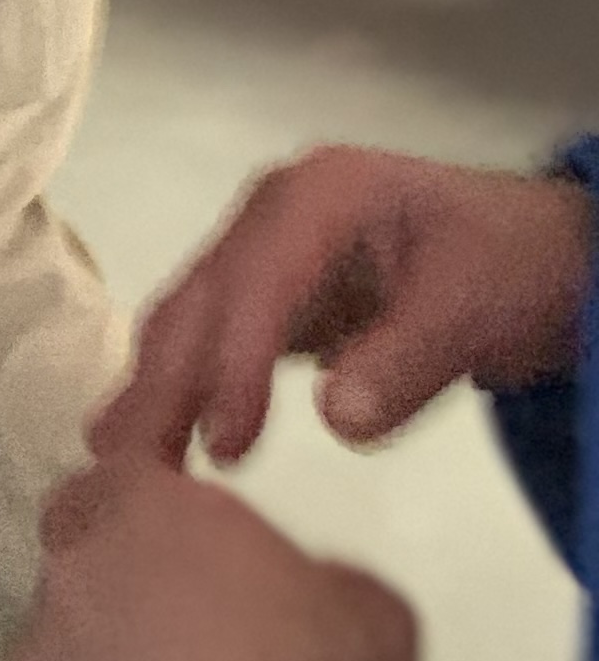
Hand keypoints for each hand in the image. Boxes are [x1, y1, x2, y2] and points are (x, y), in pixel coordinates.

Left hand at [0, 458, 419, 660]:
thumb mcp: (361, 606)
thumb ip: (299, 581)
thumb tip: (280, 609)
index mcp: (141, 515)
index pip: (122, 469)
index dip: (152, 488)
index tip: (183, 509)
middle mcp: (66, 584)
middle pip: (82, 574)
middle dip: (131, 603)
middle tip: (200, 660)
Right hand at [93, 145, 595, 473]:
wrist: (543, 255)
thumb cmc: (510, 268)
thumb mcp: (474, 308)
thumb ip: (407, 360)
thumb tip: (333, 419)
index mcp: (320, 195)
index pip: (257, 281)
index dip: (233, 364)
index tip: (225, 448)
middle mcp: (274, 210)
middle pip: (205, 295)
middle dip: (164, 378)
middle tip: (127, 466)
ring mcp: (268, 246)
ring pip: (195, 313)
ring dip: (158, 383)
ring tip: (116, 457)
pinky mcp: (273, 288)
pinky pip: (216, 332)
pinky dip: (185, 381)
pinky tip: (155, 429)